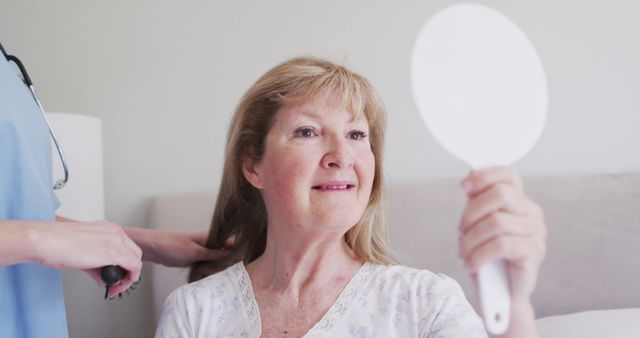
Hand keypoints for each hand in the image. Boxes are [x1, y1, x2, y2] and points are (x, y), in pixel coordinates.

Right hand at [30, 220, 142, 297]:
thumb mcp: (82, 254)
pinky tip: (115, 287)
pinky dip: (128, 279)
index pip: (125, 247)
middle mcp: (114, 231)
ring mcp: (116, 239)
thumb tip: (103, 278)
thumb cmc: (56, 245)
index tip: (115, 277)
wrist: (45, 241)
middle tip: (116, 284)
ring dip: (128, 277)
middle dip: (128, 271)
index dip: (123, 265)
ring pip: (135, 260)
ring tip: (114, 288)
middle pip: (134, 253)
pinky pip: (133, 267)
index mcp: (107, 228)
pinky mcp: (114, 251)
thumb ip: (96, 266)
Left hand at [125, 228, 229, 266]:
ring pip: (217, 260)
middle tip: (224, 271)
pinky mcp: (196, 258)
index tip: (241, 262)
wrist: (154, 249)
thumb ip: (214, 254)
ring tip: (213, 273)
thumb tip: (232, 253)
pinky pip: (207, 265)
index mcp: (211, 236)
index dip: (238, 251)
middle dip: (226, 263)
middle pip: (225, 253)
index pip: (231, 242)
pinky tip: (208, 275)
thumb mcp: (195, 252)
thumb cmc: (172, 245)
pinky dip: (208, 270)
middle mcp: (209, 243)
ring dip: (217, 268)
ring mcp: (203, 251)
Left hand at [457, 166, 546, 305]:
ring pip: (497, 221)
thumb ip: (478, 204)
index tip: (463, 187)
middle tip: (461, 231)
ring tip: (464, 253)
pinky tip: (472, 264)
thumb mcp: (479, 226)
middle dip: (472, 212)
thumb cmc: (489, 259)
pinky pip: (502, 245)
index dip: (484, 176)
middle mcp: (532, 214)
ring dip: (472, 239)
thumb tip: (467, 181)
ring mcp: (535, 233)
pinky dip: (480, 254)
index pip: (509, 174)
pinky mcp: (533, 253)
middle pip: (501, 194)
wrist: (501, 296)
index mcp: (520, 202)